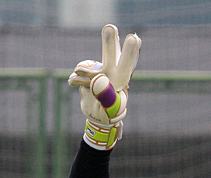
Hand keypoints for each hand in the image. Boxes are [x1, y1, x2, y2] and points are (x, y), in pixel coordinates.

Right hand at [68, 24, 140, 149]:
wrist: (97, 117)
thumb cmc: (109, 115)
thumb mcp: (109, 111)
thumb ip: (106, 97)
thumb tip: (97, 80)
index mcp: (121, 81)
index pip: (126, 65)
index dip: (129, 52)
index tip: (135, 38)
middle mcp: (111, 73)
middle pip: (110, 54)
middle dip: (110, 42)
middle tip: (110, 27)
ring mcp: (98, 72)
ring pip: (88, 66)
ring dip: (83, 73)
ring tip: (85, 86)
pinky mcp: (86, 75)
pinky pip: (77, 73)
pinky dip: (75, 80)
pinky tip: (78, 86)